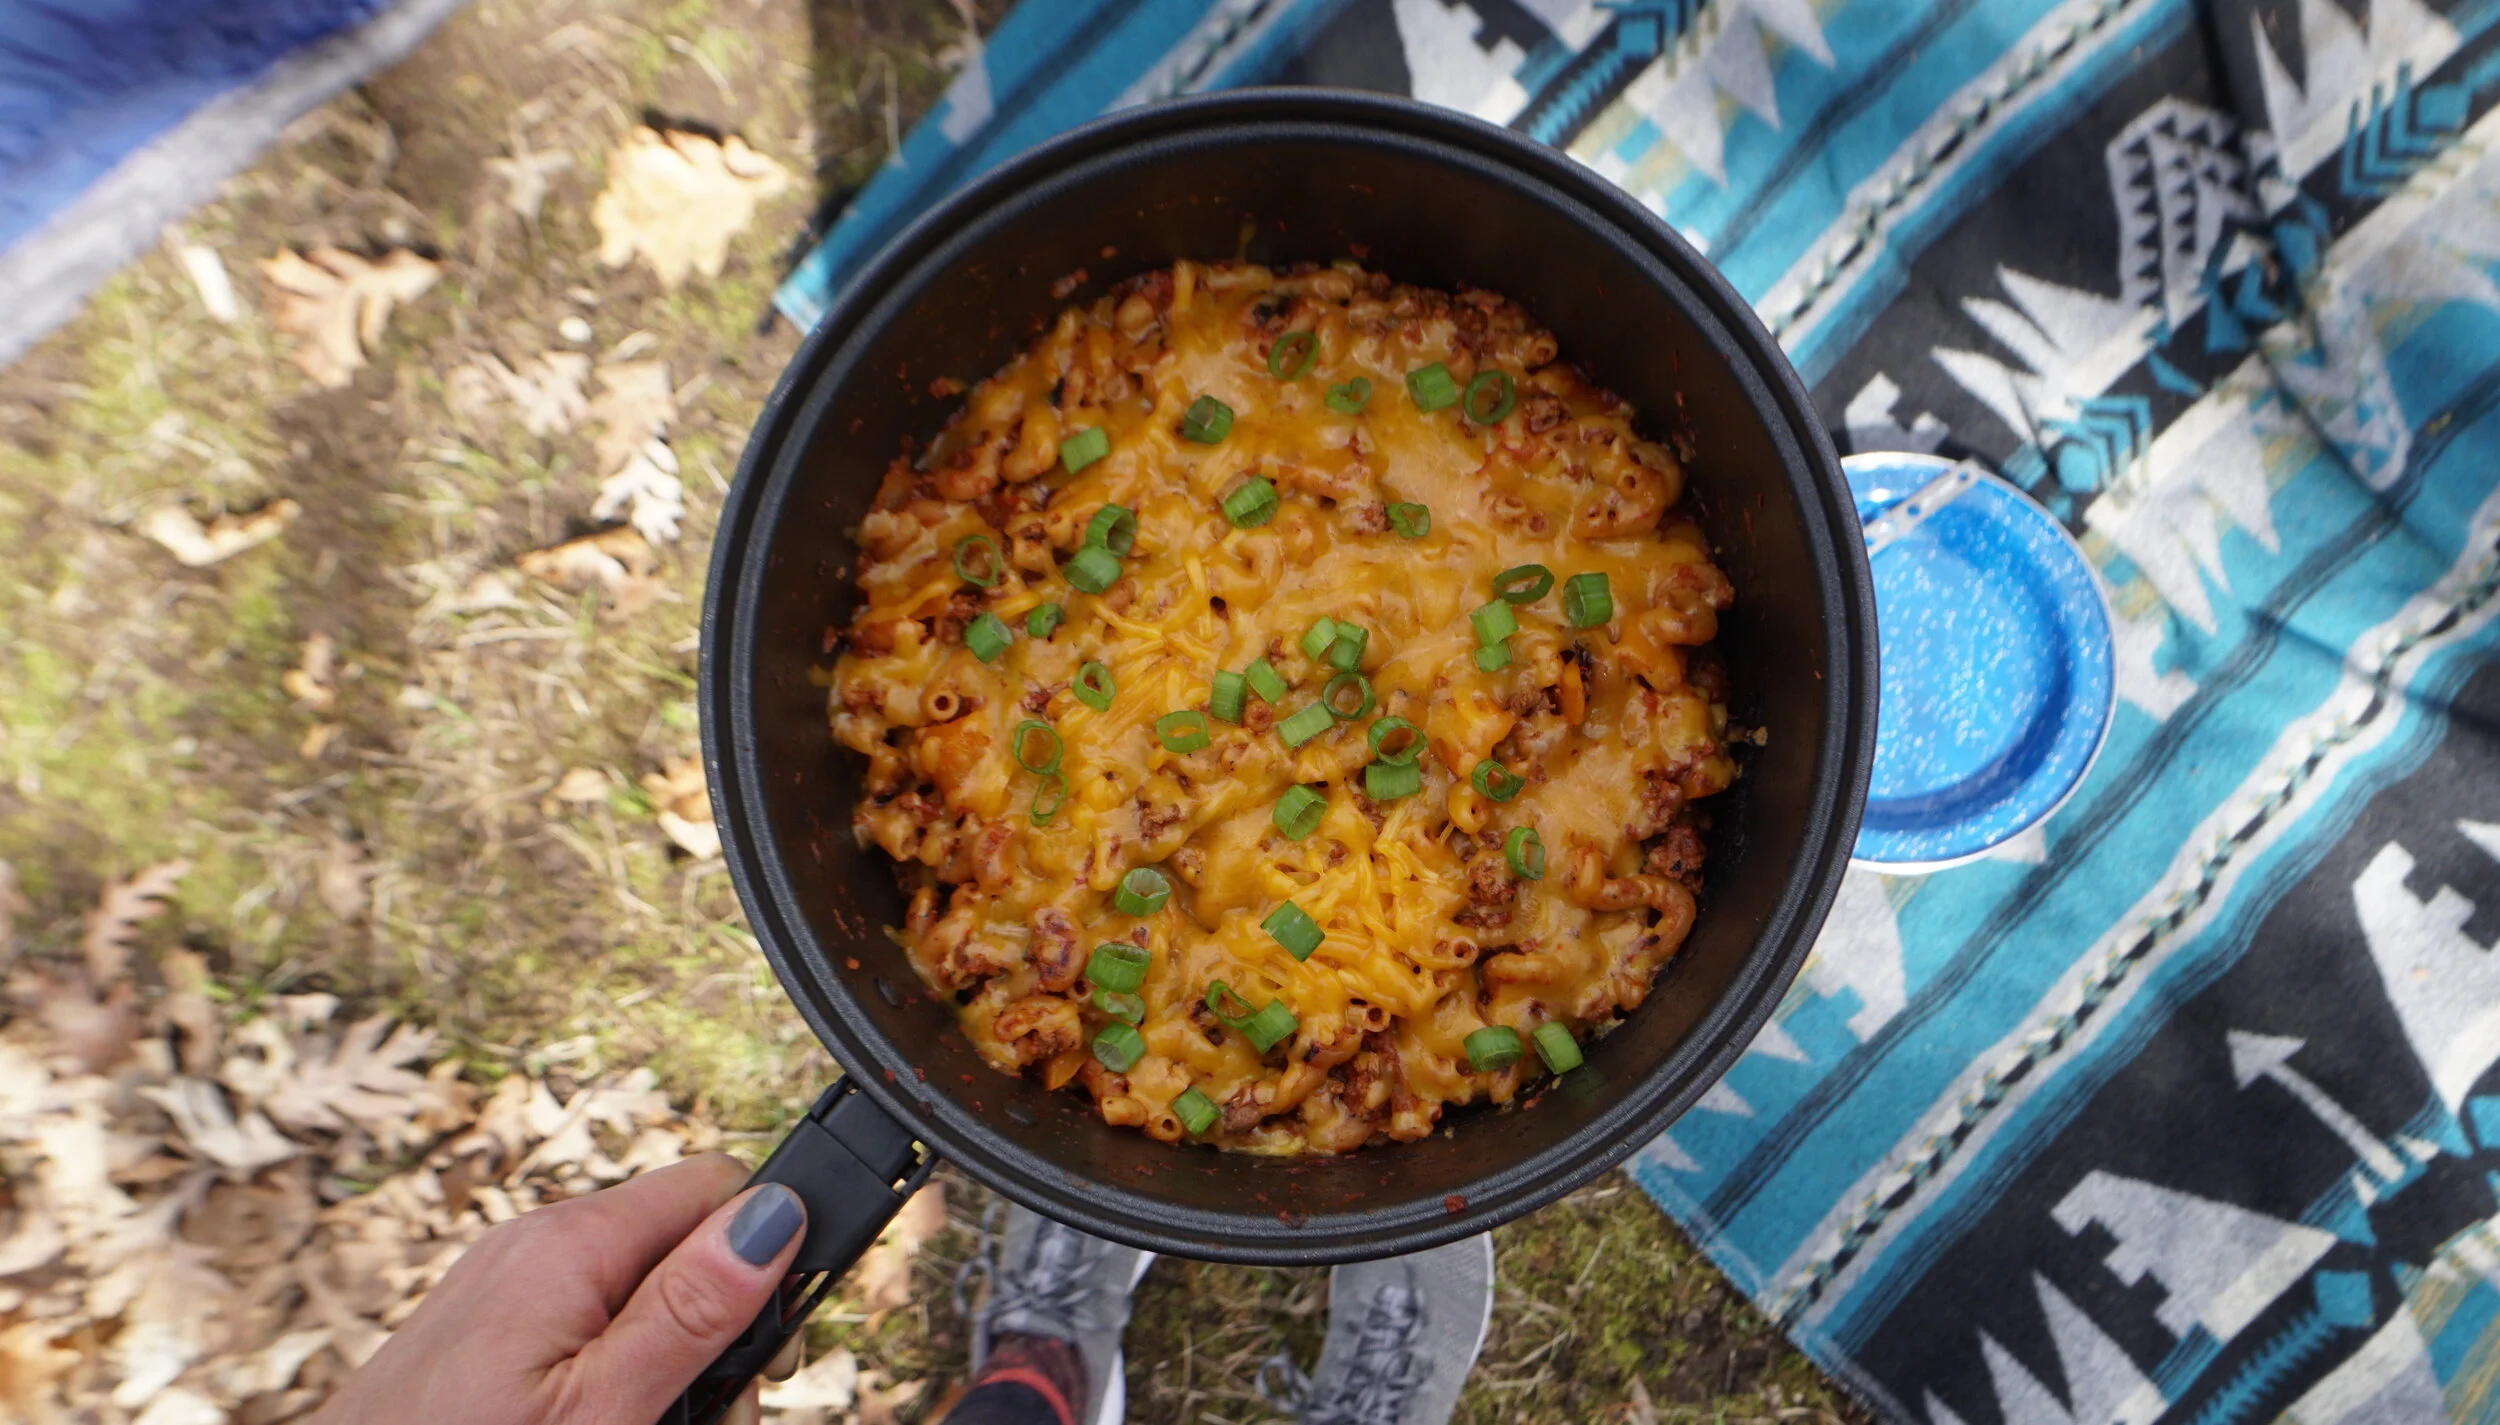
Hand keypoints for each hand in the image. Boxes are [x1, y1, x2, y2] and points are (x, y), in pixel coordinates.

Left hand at [311, 1153, 805, 1424]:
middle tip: (712, 1416)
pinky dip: (611, 1370)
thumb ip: (688, 1311)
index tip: (764, 1350)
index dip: (761, 1261)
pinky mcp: (481, 1325)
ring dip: (667, 1359)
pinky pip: (580, 1319)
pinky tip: (601, 1421)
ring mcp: (502, 1282)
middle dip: (714, 1328)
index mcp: (569, 1244)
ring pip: (633, 1290)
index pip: (717, 1186)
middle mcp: (533, 1241)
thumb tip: (774, 1214)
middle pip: (679, 1245)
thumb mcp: (602, 1409)